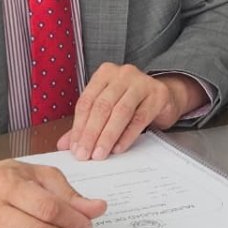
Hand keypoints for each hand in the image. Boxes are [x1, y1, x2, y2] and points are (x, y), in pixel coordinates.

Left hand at [56, 64, 206, 159]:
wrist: (163, 97)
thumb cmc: (131, 102)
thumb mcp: (107, 108)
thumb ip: (86, 123)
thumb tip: (64, 144)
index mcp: (105, 73)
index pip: (87, 101)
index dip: (79, 126)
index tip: (74, 148)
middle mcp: (123, 73)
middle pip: (103, 105)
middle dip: (91, 133)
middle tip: (84, 155)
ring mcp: (142, 82)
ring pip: (121, 111)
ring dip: (107, 136)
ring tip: (99, 154)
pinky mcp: (158, 95)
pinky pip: (140, 118)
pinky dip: (127, 135)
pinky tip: (118, 148)